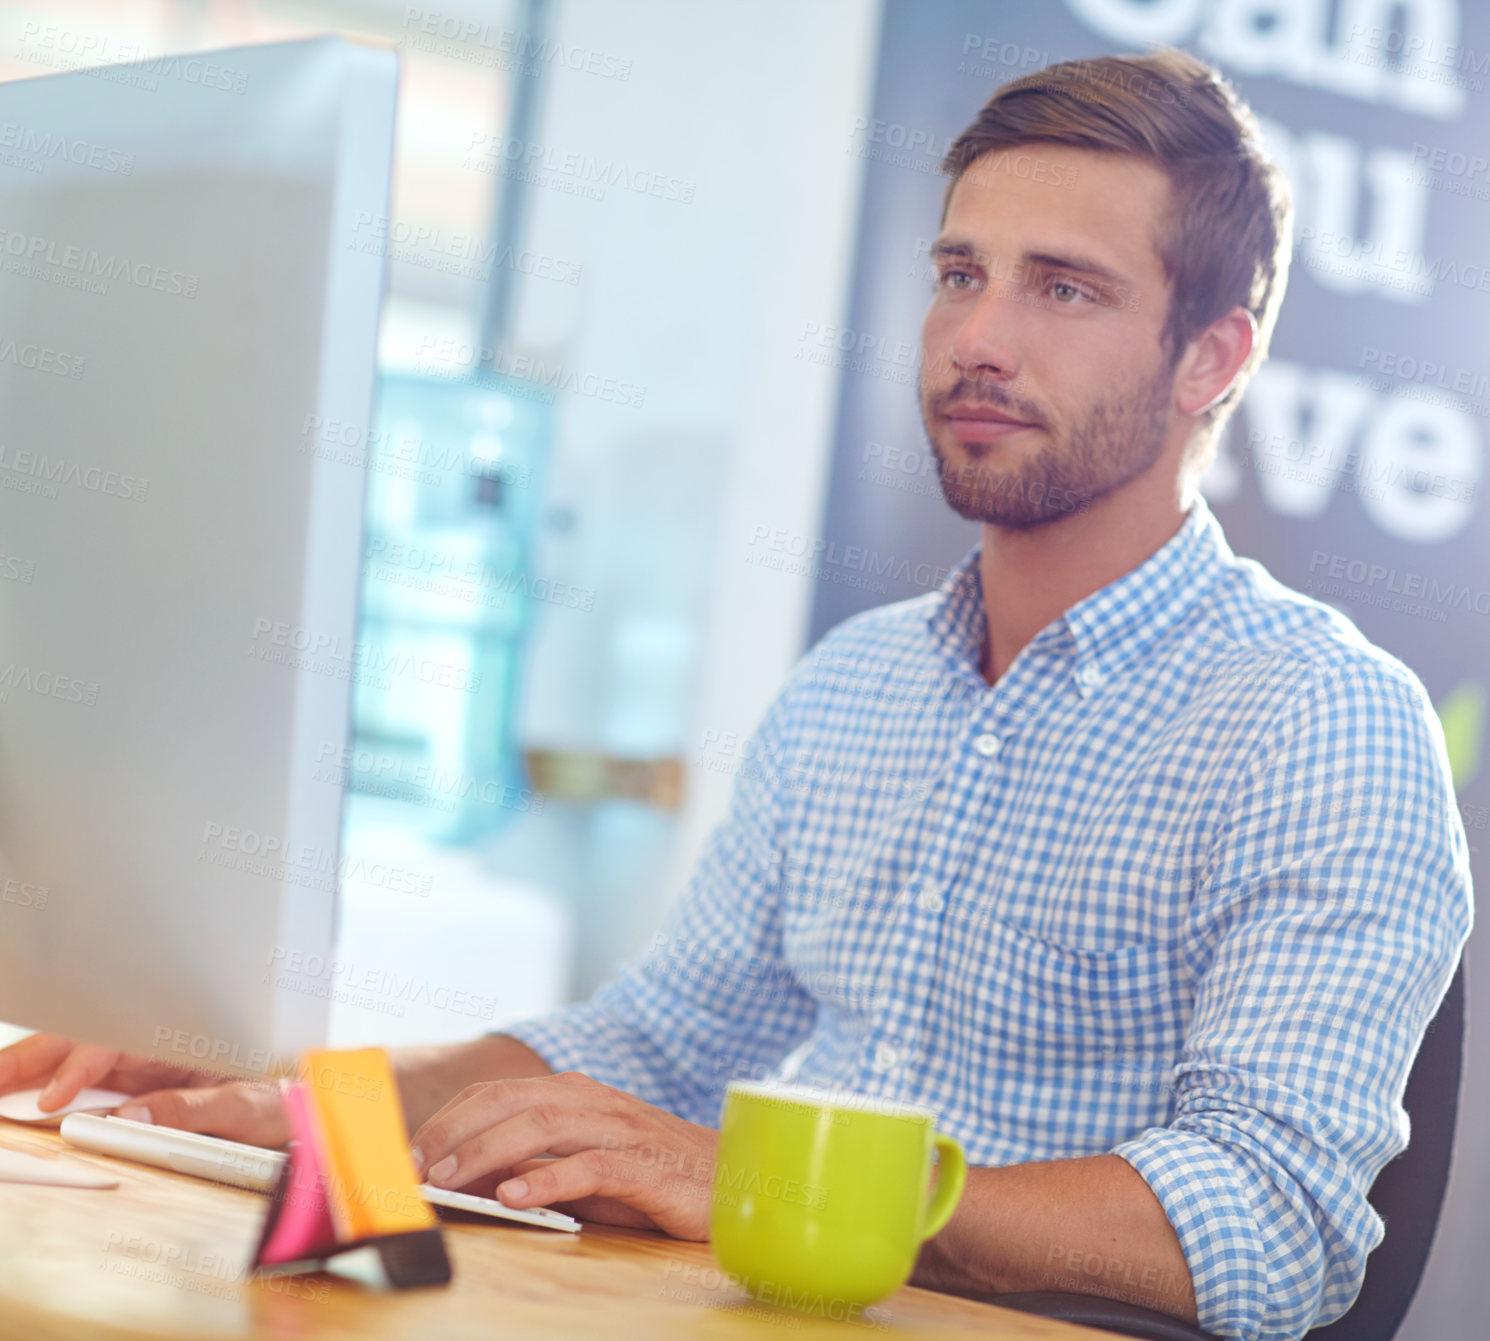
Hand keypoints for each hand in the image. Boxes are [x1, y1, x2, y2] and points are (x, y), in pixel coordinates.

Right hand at [0, 1033, 287, 1146]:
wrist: (302, 1113)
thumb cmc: (281, 1102)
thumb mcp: (244, 1107)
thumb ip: (190, 1110)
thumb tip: (129, 1120)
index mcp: (183, 1038)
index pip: (114, 1044)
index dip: (77, 1069)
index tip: (52, 1101)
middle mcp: (158, 1045)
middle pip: (82, 1042)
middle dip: (30, 1060)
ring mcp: (146, 1065)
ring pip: (76, 1059)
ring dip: (31, 1072)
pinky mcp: (140, 1086)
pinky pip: (87, 1084)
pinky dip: (51, 1089)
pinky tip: (25, 1104)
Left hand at [409, 1072, 717, 1239]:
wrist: (734, 1182)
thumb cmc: (653, 1178)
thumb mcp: (583, 1169)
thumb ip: (535, 1164)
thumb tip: (472, 1175)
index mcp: (577, 1095)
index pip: (500, 1092)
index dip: (451, 1117)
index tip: (411, 1151)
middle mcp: (596, 1102)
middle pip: (513, 1100)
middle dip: (457, 1130)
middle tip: (416, 1165)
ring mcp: (622, 1129)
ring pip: (545, 1124)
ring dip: (489, 1151)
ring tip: (451, 1179)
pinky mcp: (646, 1166)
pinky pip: (592, 1166)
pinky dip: (549, 1178)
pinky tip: (516, 1195)